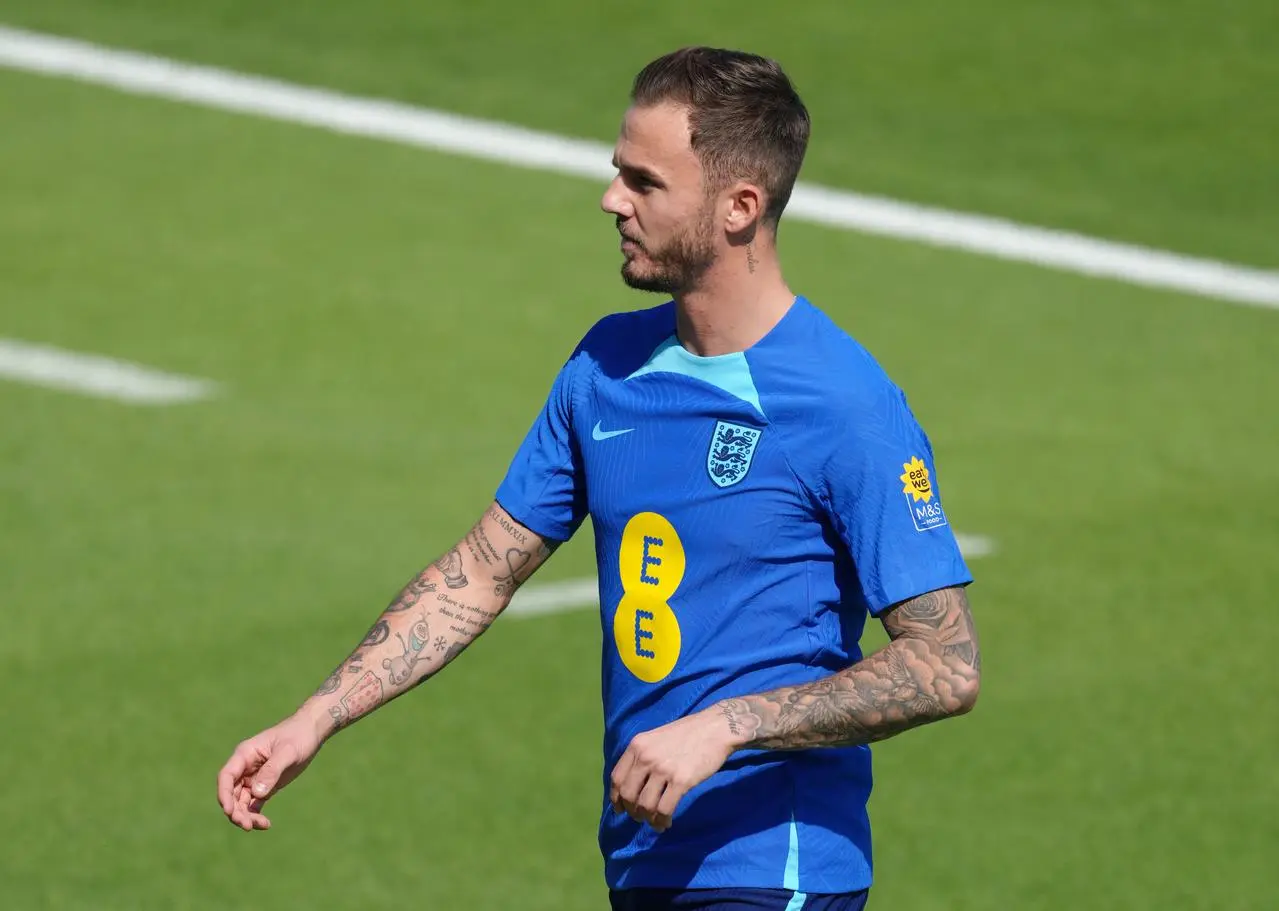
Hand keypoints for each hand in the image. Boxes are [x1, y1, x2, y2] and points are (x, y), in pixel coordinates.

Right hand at [216, 712, 324, 830]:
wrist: (311, 732)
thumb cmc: (298, 736)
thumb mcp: (288, 752)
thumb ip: (272, 771)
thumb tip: (256, 794)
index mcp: (245, 755)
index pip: (226, 777)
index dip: (224, 795)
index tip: (229, 811)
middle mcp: (245, 768)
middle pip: (231, 794)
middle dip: (235, 811)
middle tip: (247, 826)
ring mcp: (254, 778)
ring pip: (241, 802)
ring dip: (246, 816)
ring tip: (262, 825)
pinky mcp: (265, 786)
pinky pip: (254, 805)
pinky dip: (256, 815)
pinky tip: (266, 824)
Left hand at [609, 705, 737, 832]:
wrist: (716, 728)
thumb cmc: (688, 733)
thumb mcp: (656, 738)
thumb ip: (642, 756)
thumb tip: (632, 784)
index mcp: (637, 745)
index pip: (617, 778)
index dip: (616, 798)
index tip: (620, 809)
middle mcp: (646, 757)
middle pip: (628, 795)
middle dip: (632, 812)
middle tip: (640, 818)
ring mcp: (663, 769)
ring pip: (645, 806)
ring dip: (648, 819)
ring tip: (655, 822)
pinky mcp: (681, 781)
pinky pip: (664, 809)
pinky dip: (662, 821)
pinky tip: (666, 822)